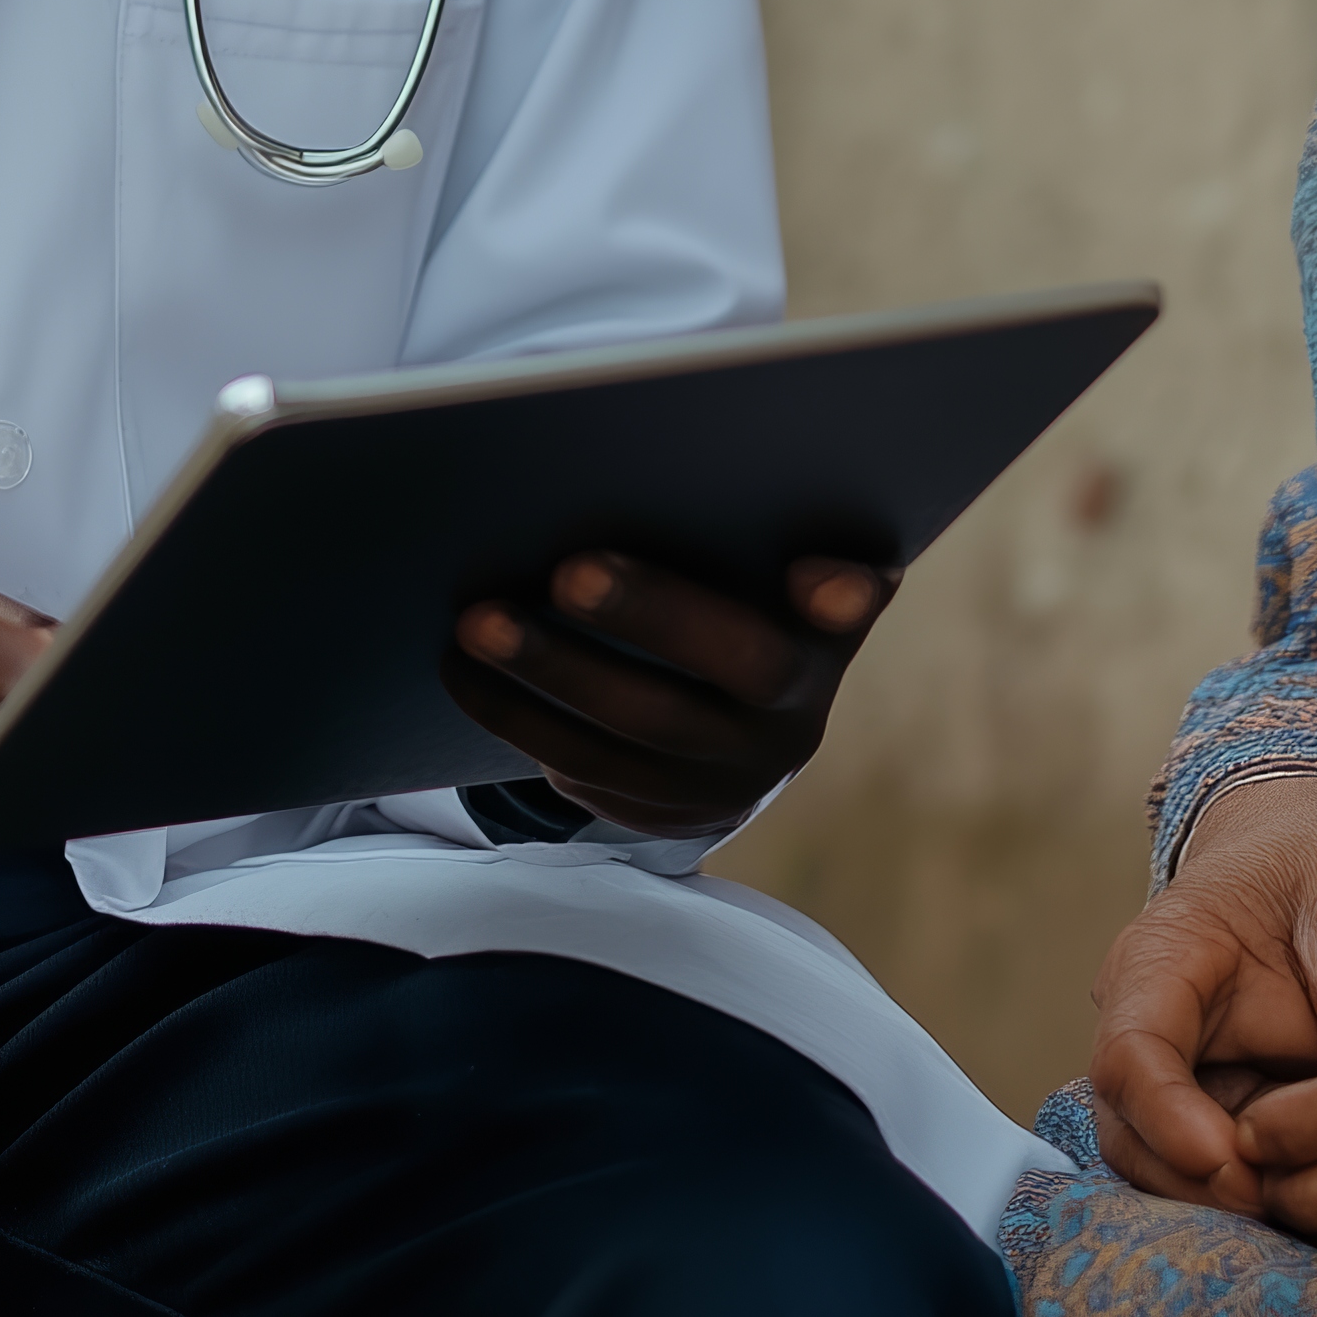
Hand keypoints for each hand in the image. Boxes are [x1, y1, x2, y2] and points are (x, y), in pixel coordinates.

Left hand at [441, 552, 886, 837]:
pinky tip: (466, 672)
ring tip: (477, 624)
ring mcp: (723, 781)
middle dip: (643, 617)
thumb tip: (740, 501)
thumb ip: (769, 534)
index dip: (840, 595)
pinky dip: (518, 720)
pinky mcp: (659, 814)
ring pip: (630, 738)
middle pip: (729, 668)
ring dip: (544, 679)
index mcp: (822, 638)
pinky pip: (582, 775)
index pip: (850, 608)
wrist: (734, 733)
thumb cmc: (739, 605)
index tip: (816, 575)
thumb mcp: (772, 576)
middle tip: (564, 571)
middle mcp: (787, 721)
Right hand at [1086, 770, 1316, 1212]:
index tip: (1230, 1161)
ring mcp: (1181, 1074)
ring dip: (1223, 1201)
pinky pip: (1217, 1171)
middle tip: (1280, 1209)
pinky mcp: (1220, 1107)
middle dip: (1194, 1182)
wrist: (1315, 854)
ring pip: (1164, 1165)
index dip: (1168, 1117)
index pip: (1131, 1053)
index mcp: (1162, 959)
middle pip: (1130, 1129)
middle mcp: (1152, 1026)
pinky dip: (1259, 1197)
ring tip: (1309, 1214)